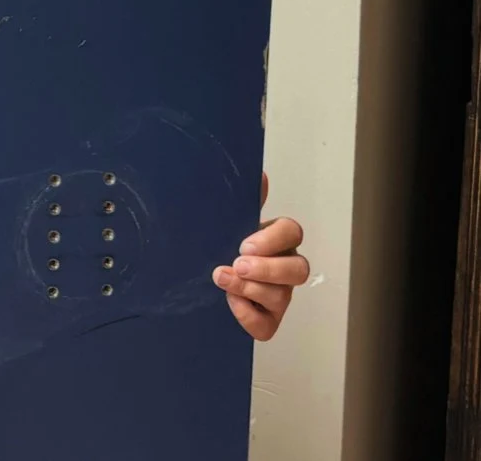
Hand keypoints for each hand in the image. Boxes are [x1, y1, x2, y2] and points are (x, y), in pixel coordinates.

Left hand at [212, 172, 308, 340]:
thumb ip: (246, 200)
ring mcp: (279, 297)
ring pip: (281, 297)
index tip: (244, 243)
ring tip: (222, 278)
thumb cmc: (224, 243)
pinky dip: (248, 316)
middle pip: (298, 269)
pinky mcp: (267, 321)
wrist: (203, 275)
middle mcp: (285, 268)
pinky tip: (230, 302)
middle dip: (268, 269)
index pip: (292, 232)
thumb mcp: (232, 220)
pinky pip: (266, 327)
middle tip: (238, 263)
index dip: (272, 239)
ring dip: (250, 288)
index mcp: (279, 239)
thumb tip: (259, 175)